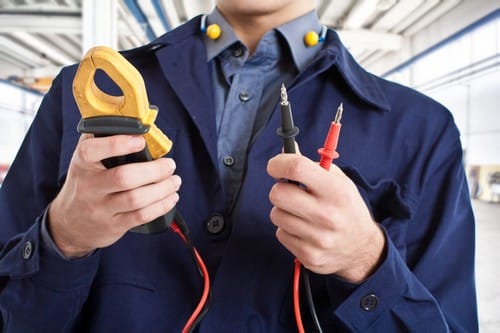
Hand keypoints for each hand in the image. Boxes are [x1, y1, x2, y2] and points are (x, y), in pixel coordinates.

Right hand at [48, 134, 180, 257]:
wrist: (69, 224)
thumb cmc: (85, 184)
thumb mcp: (85, 161)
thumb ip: (102, 139)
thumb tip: (132, 120)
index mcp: (82, 164)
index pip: (92, 151)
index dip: (117, 144)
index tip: (140, 140)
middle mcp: (90, 186)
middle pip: (124, 177)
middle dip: (154, 170)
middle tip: (170, 165)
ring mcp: (101, 208)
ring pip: (136, 199)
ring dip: (162, 189)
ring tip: (175, 181)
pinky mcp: (114, 225)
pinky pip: (141, 216)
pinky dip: (161, 206)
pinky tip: (170, 197)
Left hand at [267, 153, 384, 282]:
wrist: (362, 249)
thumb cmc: (346, 208)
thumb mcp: (339, 182)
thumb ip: (313, 166)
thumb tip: (287, 148)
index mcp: (336, 190)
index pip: (297, 168)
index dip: (278, 163)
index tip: (274, 166)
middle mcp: (327, 215)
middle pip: (278, 194)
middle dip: (279, 189)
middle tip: (289, 192)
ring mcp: (318, 238)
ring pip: (276, 215)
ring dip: (283, 211)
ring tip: (301, 213)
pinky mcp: (309, 255)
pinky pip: (280, 234)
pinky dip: (287, 230)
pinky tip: (303, 230)